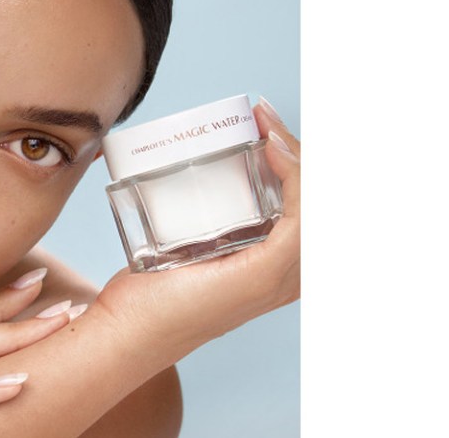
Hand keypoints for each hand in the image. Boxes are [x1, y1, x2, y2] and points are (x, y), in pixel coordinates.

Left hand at [93, 99, 300, 358]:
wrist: (126, 332)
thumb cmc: (149, 294)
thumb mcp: (179, 250)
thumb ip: (187, 222)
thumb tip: (162, 166)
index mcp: (279, 268)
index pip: (312, 207)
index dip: (301, 161)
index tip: (264, 122)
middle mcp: (291, 276)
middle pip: (322, 204)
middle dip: (304, 151)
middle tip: (262, 117)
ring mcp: (280, 280)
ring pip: (318, 208)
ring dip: (300, 156)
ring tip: (265, 125)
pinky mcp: (262, 277)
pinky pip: (300, 220)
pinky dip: (295, 179)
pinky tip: (271, 151)